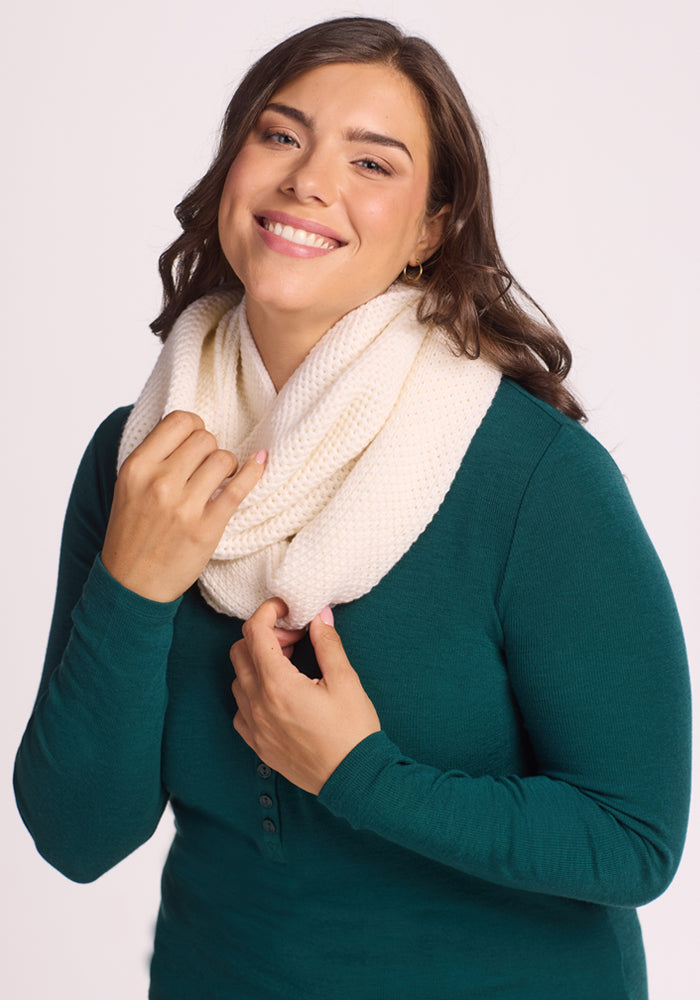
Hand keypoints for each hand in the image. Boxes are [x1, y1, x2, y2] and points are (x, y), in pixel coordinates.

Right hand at [101, 410, 264, 601]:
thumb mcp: (129, 487)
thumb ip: (155, 457)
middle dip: (209, 448)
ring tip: (220, 479)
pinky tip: (260, 462)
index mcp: (137, 467)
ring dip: (227, 465)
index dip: (194, 426)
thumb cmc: (133, 533)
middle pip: (204, 438)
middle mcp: (159, 483)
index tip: (195, 441)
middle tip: (205, 467)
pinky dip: (254, 471)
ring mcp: (184, 507)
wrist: (132, 585)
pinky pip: (239, 488)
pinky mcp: (207, 528)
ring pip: (223, 458)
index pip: (179, 421)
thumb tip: (192, 427)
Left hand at [231, 598, 380, 794]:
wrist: (354, 780)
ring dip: (257, 663)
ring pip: (238, 678)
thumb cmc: (353, 731)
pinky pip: (239, 707)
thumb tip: (319, 617)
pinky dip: (252, 691)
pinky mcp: (257, 743)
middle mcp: (258, 704)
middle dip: (264, 636)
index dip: (268, 612)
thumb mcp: (346, 681)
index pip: (255, 633)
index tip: (286, 610)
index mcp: (278, 684)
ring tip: (290, 665)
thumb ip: (328, 644)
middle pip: (240, 651)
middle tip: (295, 639)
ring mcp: (254, 726)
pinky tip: (278, 693)